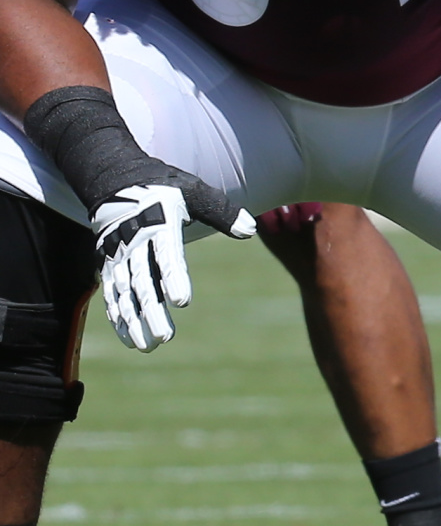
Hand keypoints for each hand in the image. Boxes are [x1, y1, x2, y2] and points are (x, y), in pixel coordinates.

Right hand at [91, 172, 254, 350]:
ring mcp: (117, 256)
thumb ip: (221, 211)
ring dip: (134, 321)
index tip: (182, 301)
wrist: (113, 179)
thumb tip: (249, 229)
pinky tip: (130, 338)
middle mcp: (133, 243)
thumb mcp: (193, 191)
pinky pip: (111, 294)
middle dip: (152, 311)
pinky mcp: (106, 265)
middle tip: (166, 336)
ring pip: (124, 294)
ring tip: (148, 345)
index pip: (166, 256)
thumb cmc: (163, 186)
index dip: (173, 278)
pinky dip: (118, 317)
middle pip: (143, 282)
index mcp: (158, 225)